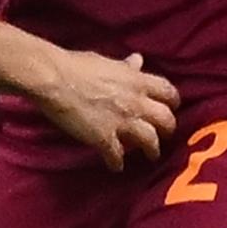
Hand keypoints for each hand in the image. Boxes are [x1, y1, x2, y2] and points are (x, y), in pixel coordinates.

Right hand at [34, 48, 178, 171]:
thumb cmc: (76, 65)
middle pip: (166, 120)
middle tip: (164, 135)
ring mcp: (122, 121)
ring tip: (151, 155)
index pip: (168, 92)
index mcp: (137, 81)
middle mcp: (136, 102)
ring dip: (152, 150)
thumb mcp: (107, 62)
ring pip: (150, 140)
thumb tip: (137, 60)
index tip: (170, 108)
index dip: (172, 102)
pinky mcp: (104, 138)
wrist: (54, 79)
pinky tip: (116, 166)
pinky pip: (118, 156)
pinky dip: (117, 163)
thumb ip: (126, 67)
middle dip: (168, 129)